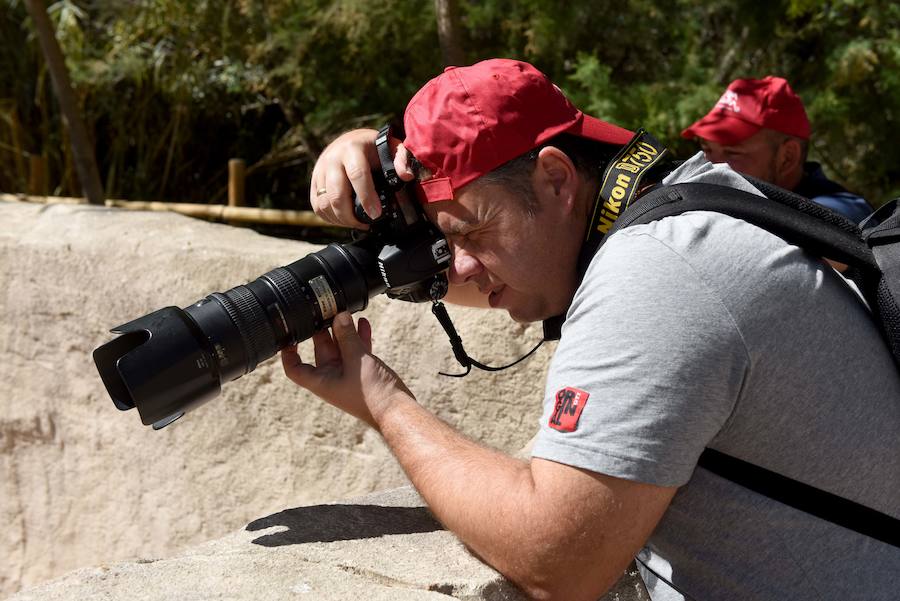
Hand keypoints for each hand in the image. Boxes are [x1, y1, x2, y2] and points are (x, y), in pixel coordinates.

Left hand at [280, 312, 413, 428]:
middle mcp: (332, 377)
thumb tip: (339, 315)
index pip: (294, 368)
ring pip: (341, 347)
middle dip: (324, 330)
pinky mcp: (364, 371)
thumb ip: (347, 336)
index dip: (289, 353)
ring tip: (346, 312)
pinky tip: (363, 322)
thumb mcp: (356, 360)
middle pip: (321, 350)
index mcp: (321, 380)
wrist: (396, 411)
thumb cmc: (372, 394)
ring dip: (344, 331)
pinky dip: (359, 337)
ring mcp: (348, 373)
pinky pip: (357, 350)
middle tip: (327, 310)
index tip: (290, 336)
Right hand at [310, 128, 416, 227]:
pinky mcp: (314, 181)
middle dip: (351, 216)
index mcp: (353, 149)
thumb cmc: (373, 147)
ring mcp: (320, 170)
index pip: (357, 175)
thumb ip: (401, 158)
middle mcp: (332, 158)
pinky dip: (329, 217)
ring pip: (324, 203)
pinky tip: (343, 219)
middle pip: (336, 194)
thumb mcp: (391, 146)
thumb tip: (406, 175)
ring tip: (356, 223)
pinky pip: (316, 205)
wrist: (350, 140)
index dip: (367, 197)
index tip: (376, 214)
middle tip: (366, 225)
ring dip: (340, 219)